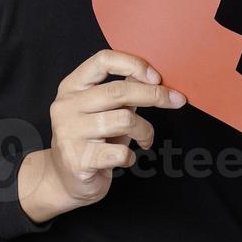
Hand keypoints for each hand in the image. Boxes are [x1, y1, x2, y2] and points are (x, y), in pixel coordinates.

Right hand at [23, 49, 186, 220]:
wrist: (66, 181)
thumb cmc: (92, 141)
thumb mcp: (105, 111)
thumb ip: (122, 91)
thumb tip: (152, 75)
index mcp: (71, 87)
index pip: (103, 60)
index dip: (133, 64)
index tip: (156, 77)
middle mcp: (66, 106)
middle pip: (118, 91)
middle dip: (154, 95)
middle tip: (175, 100)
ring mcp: (69, 133)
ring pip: (124, 120)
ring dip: (145, 131)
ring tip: (146, 139)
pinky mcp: (78, 160)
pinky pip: (120, 153)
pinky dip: (131, 156)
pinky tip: (124, 158)